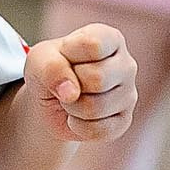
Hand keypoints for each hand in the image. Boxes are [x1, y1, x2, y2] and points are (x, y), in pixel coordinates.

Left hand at [27, 25, 136, 142]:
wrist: (51, 98)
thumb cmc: (51, 68)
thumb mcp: (40, 59)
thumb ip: (51, 67)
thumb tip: (71, 93)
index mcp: (111, 39)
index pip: (93, 45)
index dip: (68, 54)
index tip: (63, 56)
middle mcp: (127, 64)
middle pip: (97, 79)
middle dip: (69, 85)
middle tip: (66, 82)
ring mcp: (129, 95)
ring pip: (95, 108)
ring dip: (71, 107)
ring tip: (71, 99)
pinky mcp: (124, 122)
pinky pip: (97, 130)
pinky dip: (77, 126)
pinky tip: (78, 116)